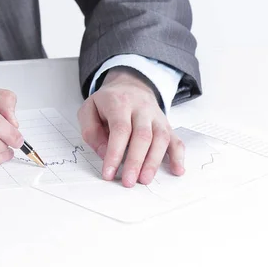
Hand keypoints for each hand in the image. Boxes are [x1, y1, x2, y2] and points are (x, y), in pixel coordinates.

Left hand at [77, 67, 184, 186]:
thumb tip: (104, 153)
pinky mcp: (166, 125)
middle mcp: (141, 108)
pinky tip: (177, 170)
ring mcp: (157, 116)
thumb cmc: (108, 102)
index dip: (114, 153)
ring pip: (161, 138)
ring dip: (153, 162)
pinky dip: (178, 156)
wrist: (130, 85)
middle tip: (128, 181)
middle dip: (135, 161)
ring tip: (144, 180)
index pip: (120, 129)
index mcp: (119, 103)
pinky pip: (176, 139)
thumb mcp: (88, 110)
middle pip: (143, 135)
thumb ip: (91, 131)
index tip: (109, 173)